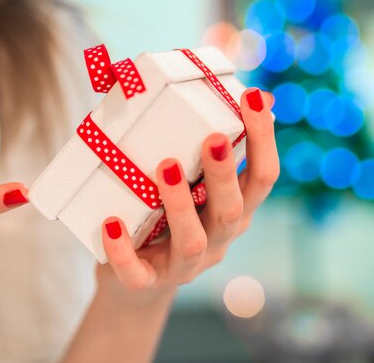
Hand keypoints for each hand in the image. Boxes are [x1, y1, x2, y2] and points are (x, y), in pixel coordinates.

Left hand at [97, 88, 277, 300]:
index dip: (263, 140)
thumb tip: (229, 90)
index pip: (262, 177)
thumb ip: (205, 150)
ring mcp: (185, 264)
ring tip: (165, 168)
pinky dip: (123, 251)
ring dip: (180, 205)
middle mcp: (218, 238)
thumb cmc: (166, 218)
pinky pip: (138, 273)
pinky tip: (110, 224)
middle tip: (213, 138)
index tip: (254, 98)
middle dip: (224, 174)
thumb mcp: (192, 187)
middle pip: (233, 211)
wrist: (138, 283)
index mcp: (233, 210)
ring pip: (193, 241)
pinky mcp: (148, 281)